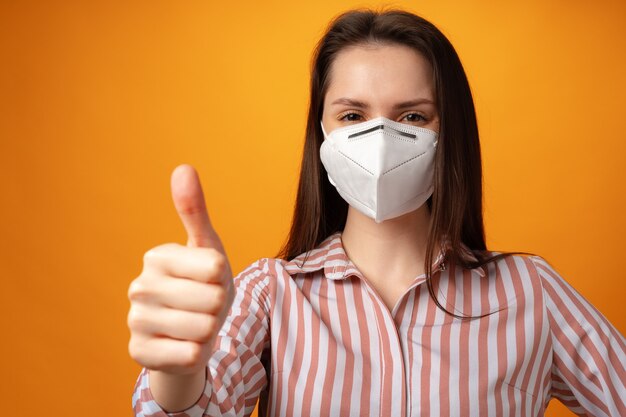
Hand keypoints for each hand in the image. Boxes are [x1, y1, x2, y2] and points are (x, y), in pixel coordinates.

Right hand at [127, 164, 233, 374]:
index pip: (216, 268)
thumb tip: (183, 167)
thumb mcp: (207, 248)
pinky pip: (188, 355)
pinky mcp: (139, 352)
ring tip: (197, 325)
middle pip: (212, 300)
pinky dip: (197, 353)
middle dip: (218, 307)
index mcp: (157, 256)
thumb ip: (195, 212)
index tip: (210, 280)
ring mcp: (136, 320)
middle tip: (204, 306)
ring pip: (204, 329)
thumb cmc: (203, 285)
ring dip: (209, 331)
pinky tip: (184, 345)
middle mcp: (139, 286)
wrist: (191, 334)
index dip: (224, 279)